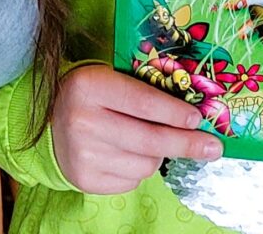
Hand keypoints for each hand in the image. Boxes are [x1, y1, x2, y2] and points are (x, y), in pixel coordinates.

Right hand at [50, 64, 220, 194]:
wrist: (50, 125)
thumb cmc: (92, 98)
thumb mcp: (110, 81)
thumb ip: (146, 92)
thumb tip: (196, 117)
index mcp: (89, 86)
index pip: (142, 102)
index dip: (174, 112)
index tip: (198, 119)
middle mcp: (82, 120)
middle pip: (150, 140)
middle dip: (186, 144)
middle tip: (212, 147)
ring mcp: (82, 154)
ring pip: (145, 164)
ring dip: (156, 156)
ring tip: (144, 142)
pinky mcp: (85, 179)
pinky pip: (132, 181)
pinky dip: (138, 170)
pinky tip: (125, 155)